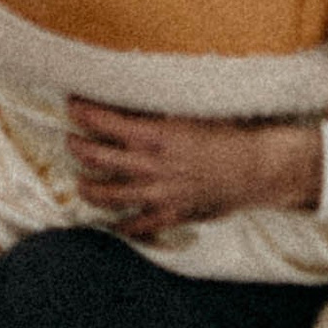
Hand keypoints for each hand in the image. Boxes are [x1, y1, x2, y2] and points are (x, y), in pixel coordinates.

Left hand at [63, 100, 323, 240]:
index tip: (74, 105)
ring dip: (91, 187)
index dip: (87, 113)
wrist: (257, 167)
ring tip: (80, 183)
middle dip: (80, 148)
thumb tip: (136, 102)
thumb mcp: (193, 111)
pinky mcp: (172, 213)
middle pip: (102, 158)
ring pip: (112, 193)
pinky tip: (113, 224)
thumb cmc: (230, 133)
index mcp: (156, 134)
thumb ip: (161, 111)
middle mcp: (151, 164)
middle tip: (70, 140)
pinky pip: (140, 224)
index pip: (109, 122)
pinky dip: (123, 225)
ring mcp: (159, 192)